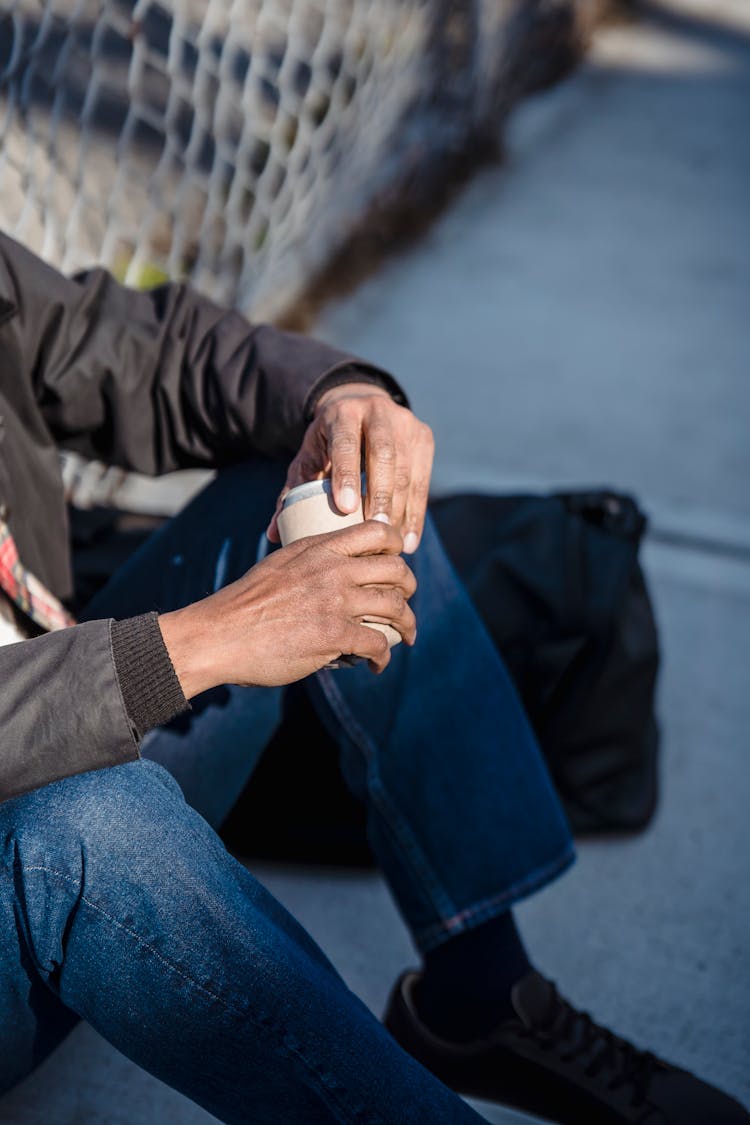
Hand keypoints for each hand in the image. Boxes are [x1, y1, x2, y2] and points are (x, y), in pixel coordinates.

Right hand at [159, 521, 416, 697]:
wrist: (219, 635)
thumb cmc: (243, 605)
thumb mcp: (279, 564)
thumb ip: (308, 562)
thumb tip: (328, 571)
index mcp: (318, 548)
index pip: (376, 530)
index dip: (396, 545)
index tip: (397, 561)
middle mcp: (332, 569)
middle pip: (395, 570)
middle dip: (409, 587)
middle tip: (405, 602)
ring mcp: (335, 601)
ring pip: (394, 606)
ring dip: (407, 624)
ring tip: (405, 635)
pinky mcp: (333, 634)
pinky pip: (377, 644)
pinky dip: (383, 656)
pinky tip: (378, 664)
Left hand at [266, 383, 433, 553]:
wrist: (359, 405)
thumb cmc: (327, 443)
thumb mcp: (307, 459)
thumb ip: (291, 493)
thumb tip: (272, 534)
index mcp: (342, 413)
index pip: (346, 443)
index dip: (347, 475)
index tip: (345, 509)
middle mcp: (377, 412)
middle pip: (383, 454)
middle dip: (380, 495)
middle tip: (376, 530)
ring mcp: (405, 423)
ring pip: (406, 469)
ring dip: (401, 509)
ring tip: (393, 542)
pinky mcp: (424, 437)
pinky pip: (422, 480)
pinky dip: (416, 513)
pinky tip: (409, 540)